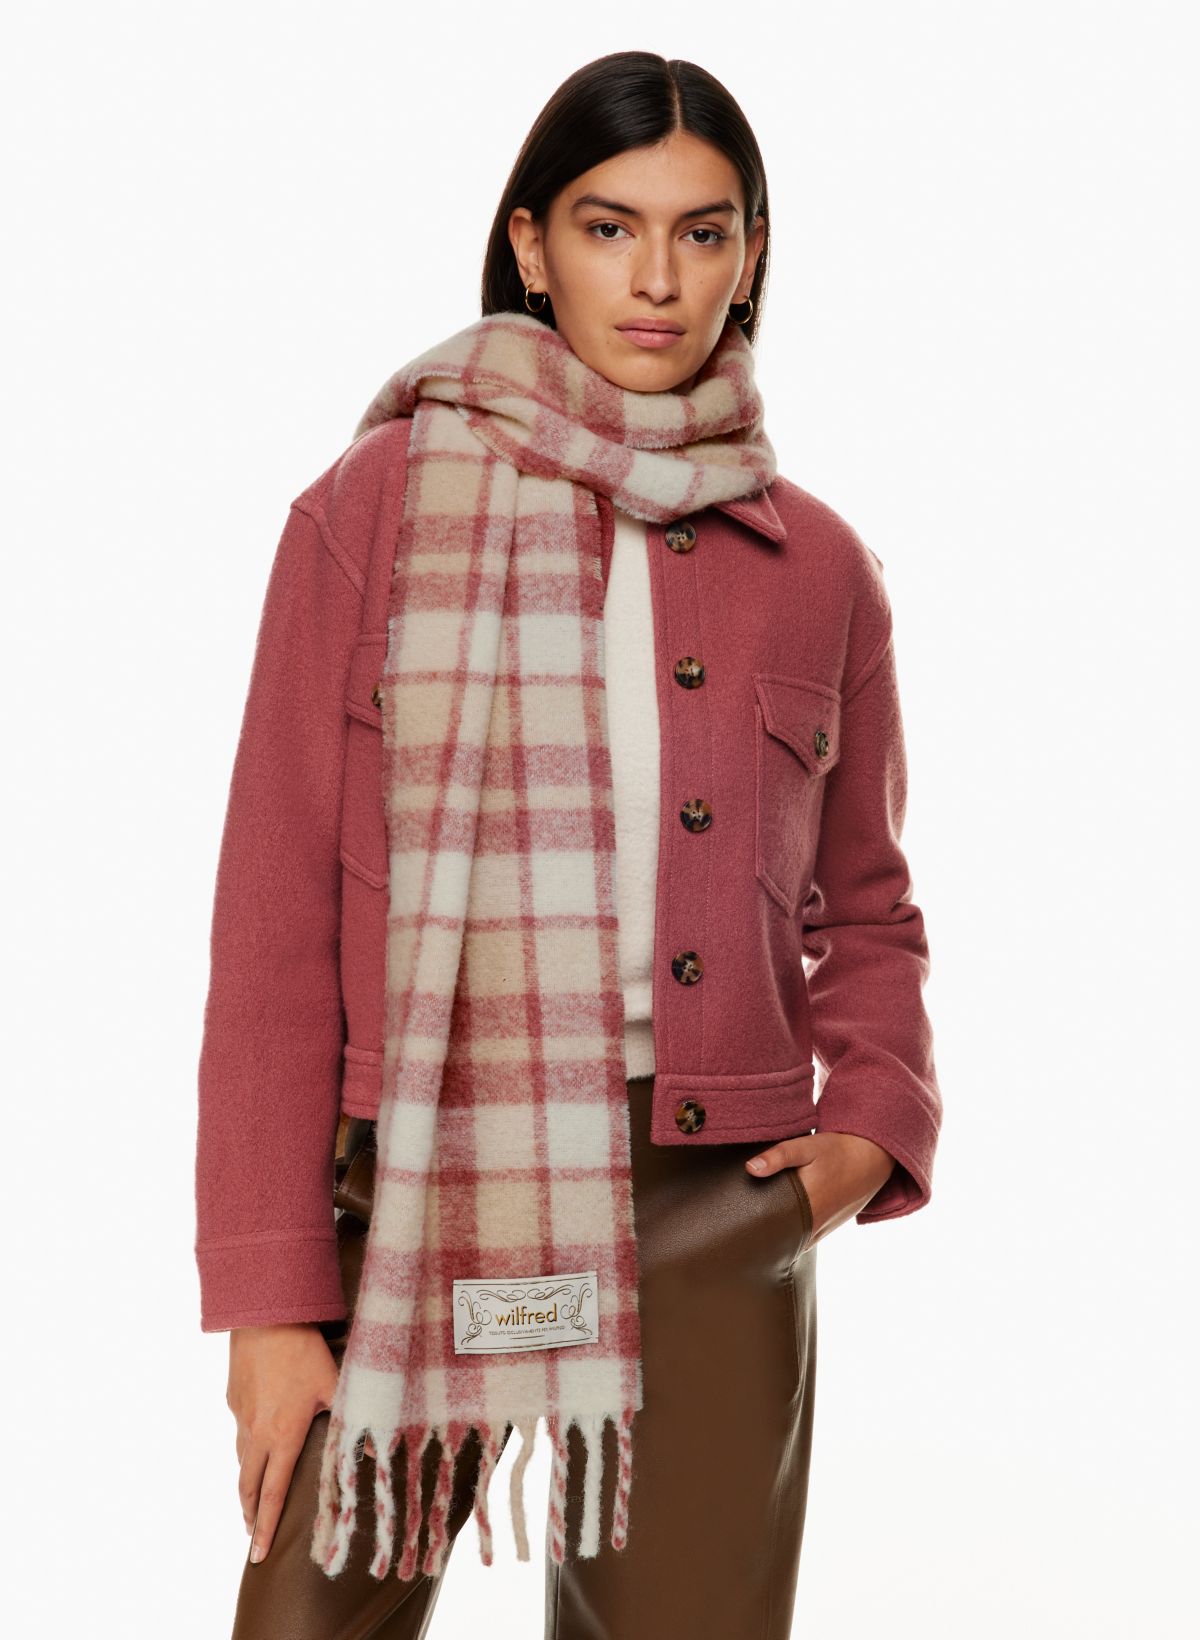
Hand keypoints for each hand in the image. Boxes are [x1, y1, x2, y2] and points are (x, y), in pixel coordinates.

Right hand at [227, 1323, 340, 1562]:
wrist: (263, 1316)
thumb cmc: (303, 1349)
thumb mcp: (334, 1383)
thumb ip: (351, 1418)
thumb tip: (375, 1449)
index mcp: (283, 1435)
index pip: (272, 1494)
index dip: (265, 1527)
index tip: (258, 1554)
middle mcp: (256, 1432)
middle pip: (248, 1486)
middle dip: (250, 1514)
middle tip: (253, 1535)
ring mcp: (241, 1415)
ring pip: (241, 1460)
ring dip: (246, 1485)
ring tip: (252, 1500)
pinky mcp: (233, 1397)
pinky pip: (239, 1431)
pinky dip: (246, 1449)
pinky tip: (256, 1444)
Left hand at [745, 1132, 895, 1245]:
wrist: (872, 1156)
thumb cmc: (837, 1150)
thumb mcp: (807, 1146)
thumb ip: (779, 1156)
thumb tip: (750, 1168)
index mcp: (807, 1207)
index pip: (773, 1232)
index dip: (753, 1235)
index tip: (732, 1230)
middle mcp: (815, 1224)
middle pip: (780, 1242)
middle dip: (760, 1239)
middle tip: (735, 1234)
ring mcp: (823, 1229)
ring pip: (792, 1243)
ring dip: (776, 1240)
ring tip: (750, 1234)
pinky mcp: (828, 1227)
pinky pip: (804, 1240)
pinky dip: (790, 1238)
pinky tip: (775, 1230)